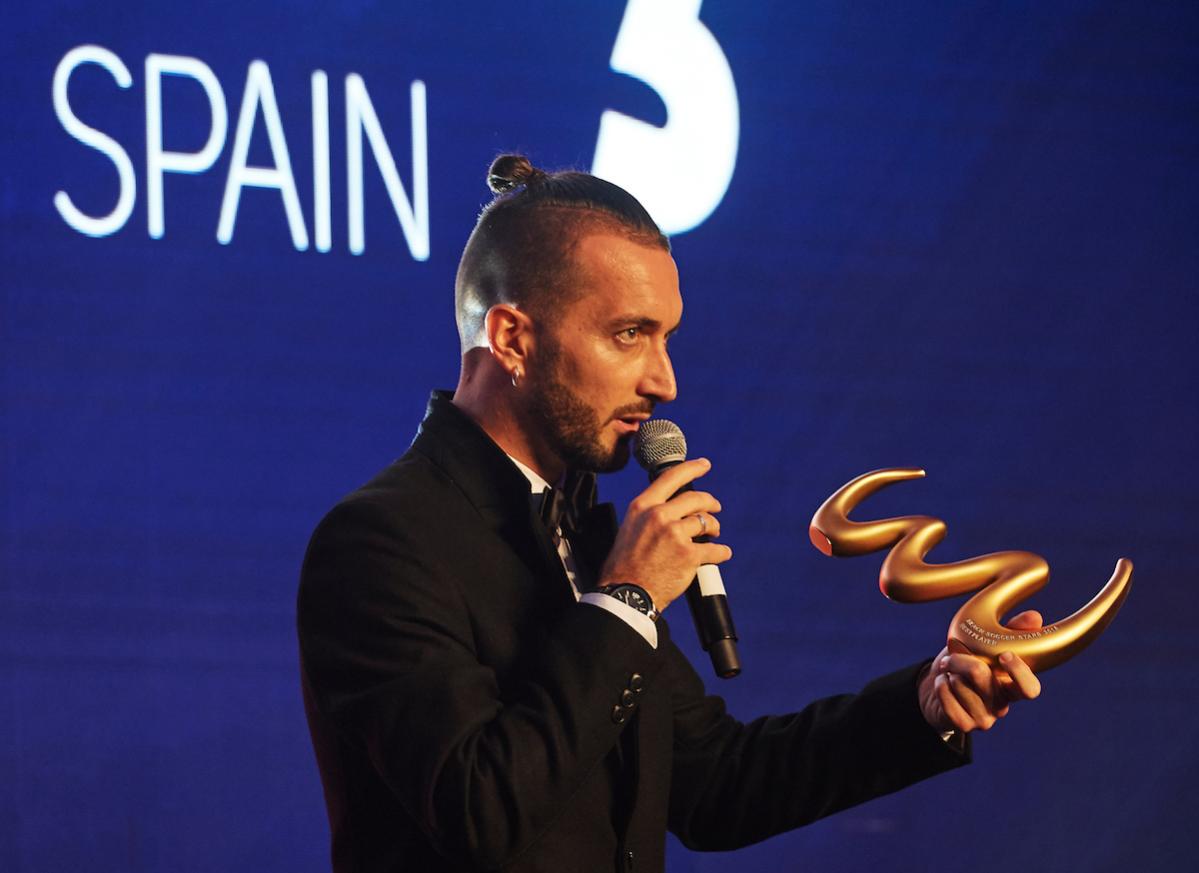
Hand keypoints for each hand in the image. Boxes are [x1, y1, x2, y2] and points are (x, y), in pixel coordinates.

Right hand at [598, 458, 731, 612]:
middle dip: (710, 502)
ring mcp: (675, 534)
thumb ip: (650, 516)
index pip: (671, 478)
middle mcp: (659, 515)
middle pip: (695, 498)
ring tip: (714, 534)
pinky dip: (721, 552)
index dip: (692, 468)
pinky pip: (714, 549)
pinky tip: (722, 553)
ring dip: (714, 527)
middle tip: (715, 507)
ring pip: (706, 522)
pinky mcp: (689, 554)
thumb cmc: (625, 566)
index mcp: (642, 506)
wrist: (626, 594)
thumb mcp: (630, 528)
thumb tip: (672, 511)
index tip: (705, 464)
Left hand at [918, 610, 1043, 732]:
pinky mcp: (964, 725)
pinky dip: (940, 686)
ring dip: (948, 672)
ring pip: (961, 687)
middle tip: (952, 654)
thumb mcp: (985, 646)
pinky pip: (948, 701)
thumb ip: (1010, 633)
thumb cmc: (965, 665)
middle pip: (982, 677)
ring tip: (947, 670)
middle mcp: (1002, 704)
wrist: (937, 688)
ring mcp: (984, 718)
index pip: (1030, 688)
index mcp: (1012, 686)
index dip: (1019, 672)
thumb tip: (1035, 616)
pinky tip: (942, 682)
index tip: (1004, 654)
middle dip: (961, 659)